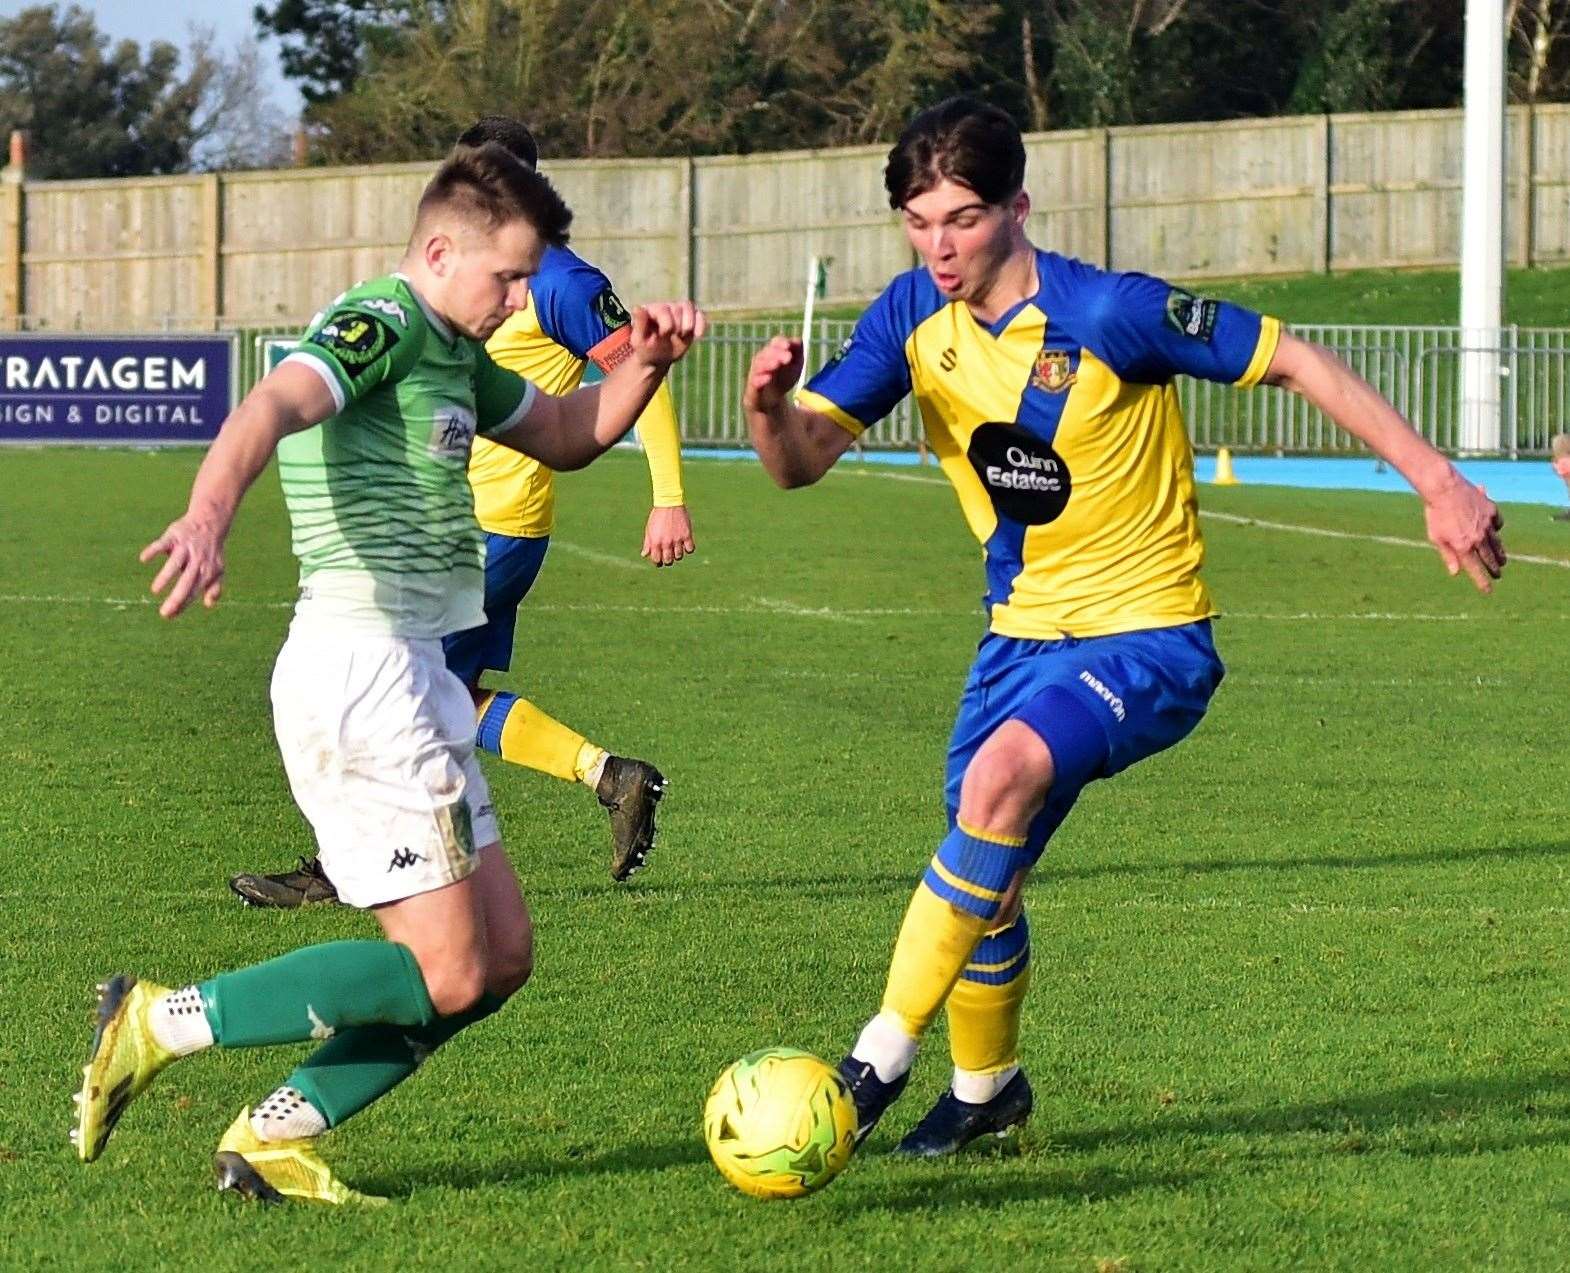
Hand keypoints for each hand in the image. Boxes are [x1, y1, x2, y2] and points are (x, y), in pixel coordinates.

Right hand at [140, 515, 226, 617]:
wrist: (210, 522)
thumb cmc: (211, 551)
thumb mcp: (217, 569)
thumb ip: (214, 587)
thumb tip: (208, 604)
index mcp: (207, 571)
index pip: (195, 591)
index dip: (184, 604)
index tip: (171, 615)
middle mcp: (197, 561)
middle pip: (187, 582)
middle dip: (176, 598)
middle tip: (164, 613)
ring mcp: (185, 548)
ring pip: (175, 564)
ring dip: (165, 577)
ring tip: (155, 591)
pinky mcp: (174, 536)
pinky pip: (162, 543)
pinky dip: (153, 550)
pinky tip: (144, 559)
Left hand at [630, 301, 706, 368]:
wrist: (658, 358)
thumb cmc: (646, 349)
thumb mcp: (639, 341)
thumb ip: (639, 324)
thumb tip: (638, 308)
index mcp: (650, 309)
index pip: (664, 310)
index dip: (667, 326)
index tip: (663, 337)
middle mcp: (665, 306)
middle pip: (678, 309)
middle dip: (677, 327)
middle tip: (670, 338)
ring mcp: (678, 311)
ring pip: (689, 307)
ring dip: (688, 325)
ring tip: (681, 336)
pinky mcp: (690, 318)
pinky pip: (700, 314)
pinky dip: (701, 324)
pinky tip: (697, 336)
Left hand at [642, 505, 694, 566]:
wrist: (668, 503)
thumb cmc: (657, 516)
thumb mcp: (649, 529)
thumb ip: (648, 543)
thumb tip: (644, 555)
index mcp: (656, 542)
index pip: (657, 561)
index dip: (658, 562)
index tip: (660, 559)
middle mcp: (666, 543)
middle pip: (669, 561)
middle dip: (668, 560)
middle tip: (668, 555)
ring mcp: (677, 540)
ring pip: (679, 556)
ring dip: (677, 555)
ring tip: (676, 548)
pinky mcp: (687, 535)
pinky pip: (690, 549)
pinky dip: (688, 549)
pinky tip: (685, 544)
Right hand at [744, 337, 803, 414]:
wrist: (771, 402)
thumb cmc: (783, 379)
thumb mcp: (795, 366)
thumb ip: (797, 352)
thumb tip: (798, 340)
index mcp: (773, 353)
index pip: (775, 343)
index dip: (781, 343)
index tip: (788, 346)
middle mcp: (761, 361)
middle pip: (766, 353)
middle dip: (777, 353)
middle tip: (788, 357)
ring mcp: (756, 374)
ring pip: (758, 366)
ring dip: (768, 364)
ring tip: (777, 364)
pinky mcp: (753, 389)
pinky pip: (754, 382)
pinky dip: (760, 380)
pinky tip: (768, 377)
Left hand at [1424, 473, 1505, 592]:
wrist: (1444, 488)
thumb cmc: (1435, 514)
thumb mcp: (1436, 537)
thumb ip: (1447, 555)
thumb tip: (1455, 573)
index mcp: (1463, 547)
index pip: (1476, 570)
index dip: (1482, 582)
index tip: (1488, 590)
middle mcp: (1478, 538)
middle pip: (1490, 558)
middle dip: (1495, 569)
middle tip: (1498, 575)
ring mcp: (1487, 524)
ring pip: (1497, 543)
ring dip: (1500, 553)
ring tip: (1502, 560)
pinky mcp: (1492, 511)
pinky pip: (1497, 524)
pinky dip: (1496, 529)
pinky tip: (1495, 531)